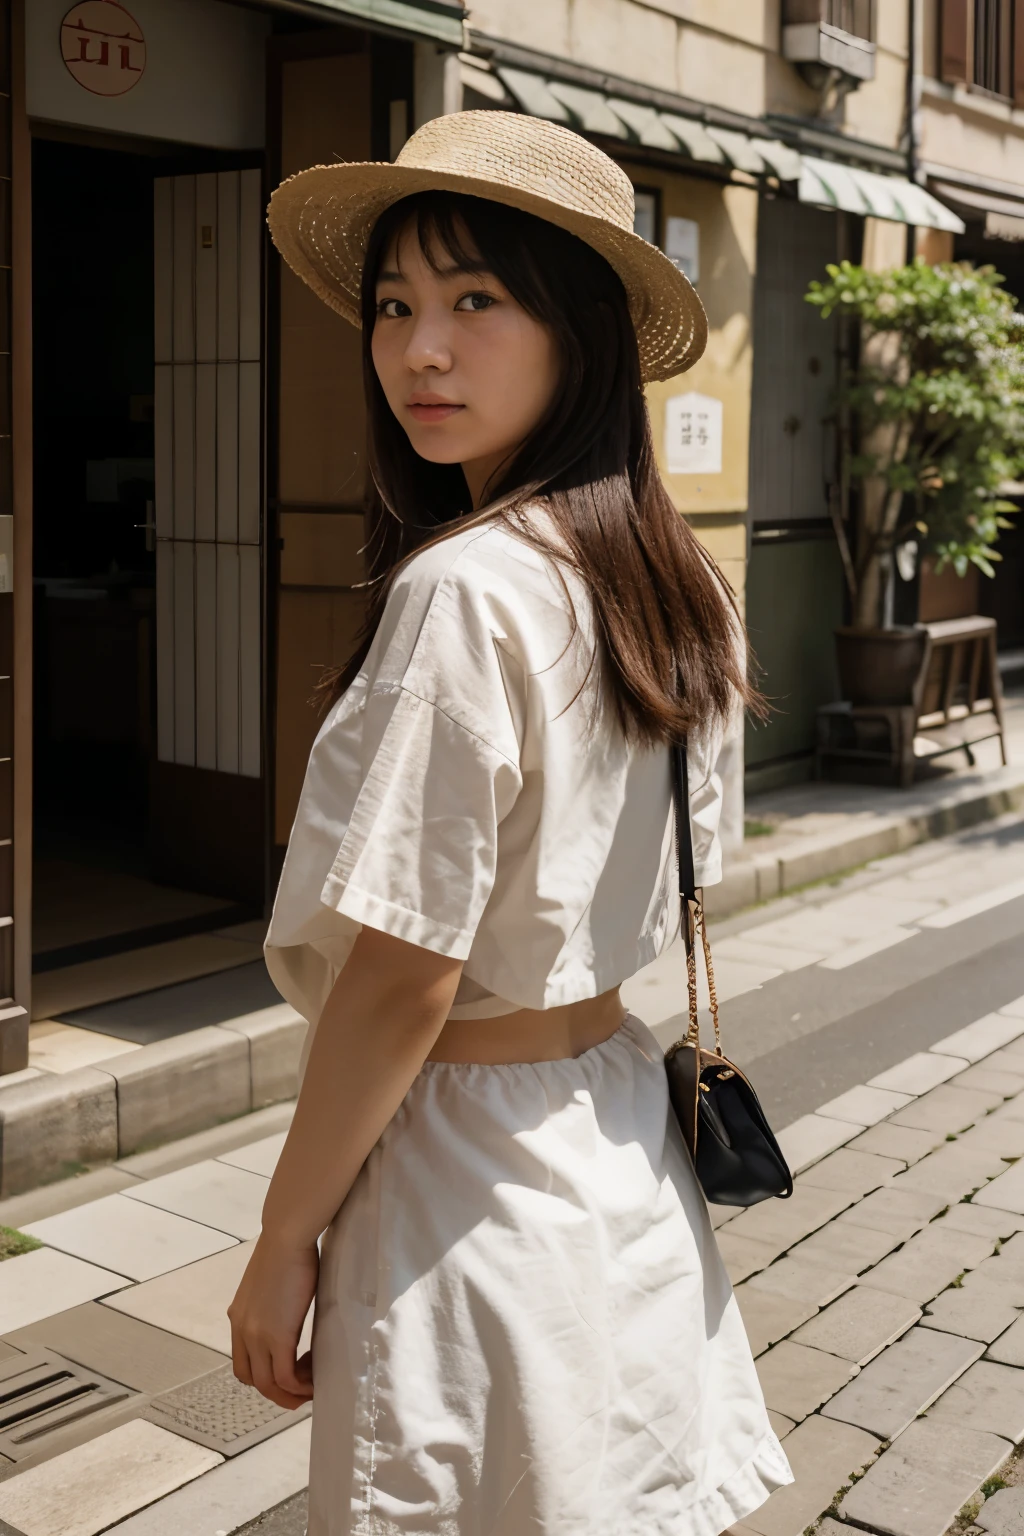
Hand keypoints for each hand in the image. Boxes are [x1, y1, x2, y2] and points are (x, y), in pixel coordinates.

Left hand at [228, 1234, 318, 1409]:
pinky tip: (313, 1381)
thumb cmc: (288, 1248)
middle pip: (251, 1378)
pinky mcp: (277, 1336)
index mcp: (238, 1317)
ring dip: (288, 1394)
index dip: (263, 1374)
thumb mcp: (272, 1283)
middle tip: (299, 1391)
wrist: (287, 1236)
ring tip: (309, 1390)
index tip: (288, 1371)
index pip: (242, 1361)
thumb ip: (274, 1302)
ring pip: (267, 1384)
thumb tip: (291, 1306)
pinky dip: (299, 1386)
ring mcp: (257, 1336)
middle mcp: (242, 1330)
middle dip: (275, 1391)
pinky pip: (285, 1377)